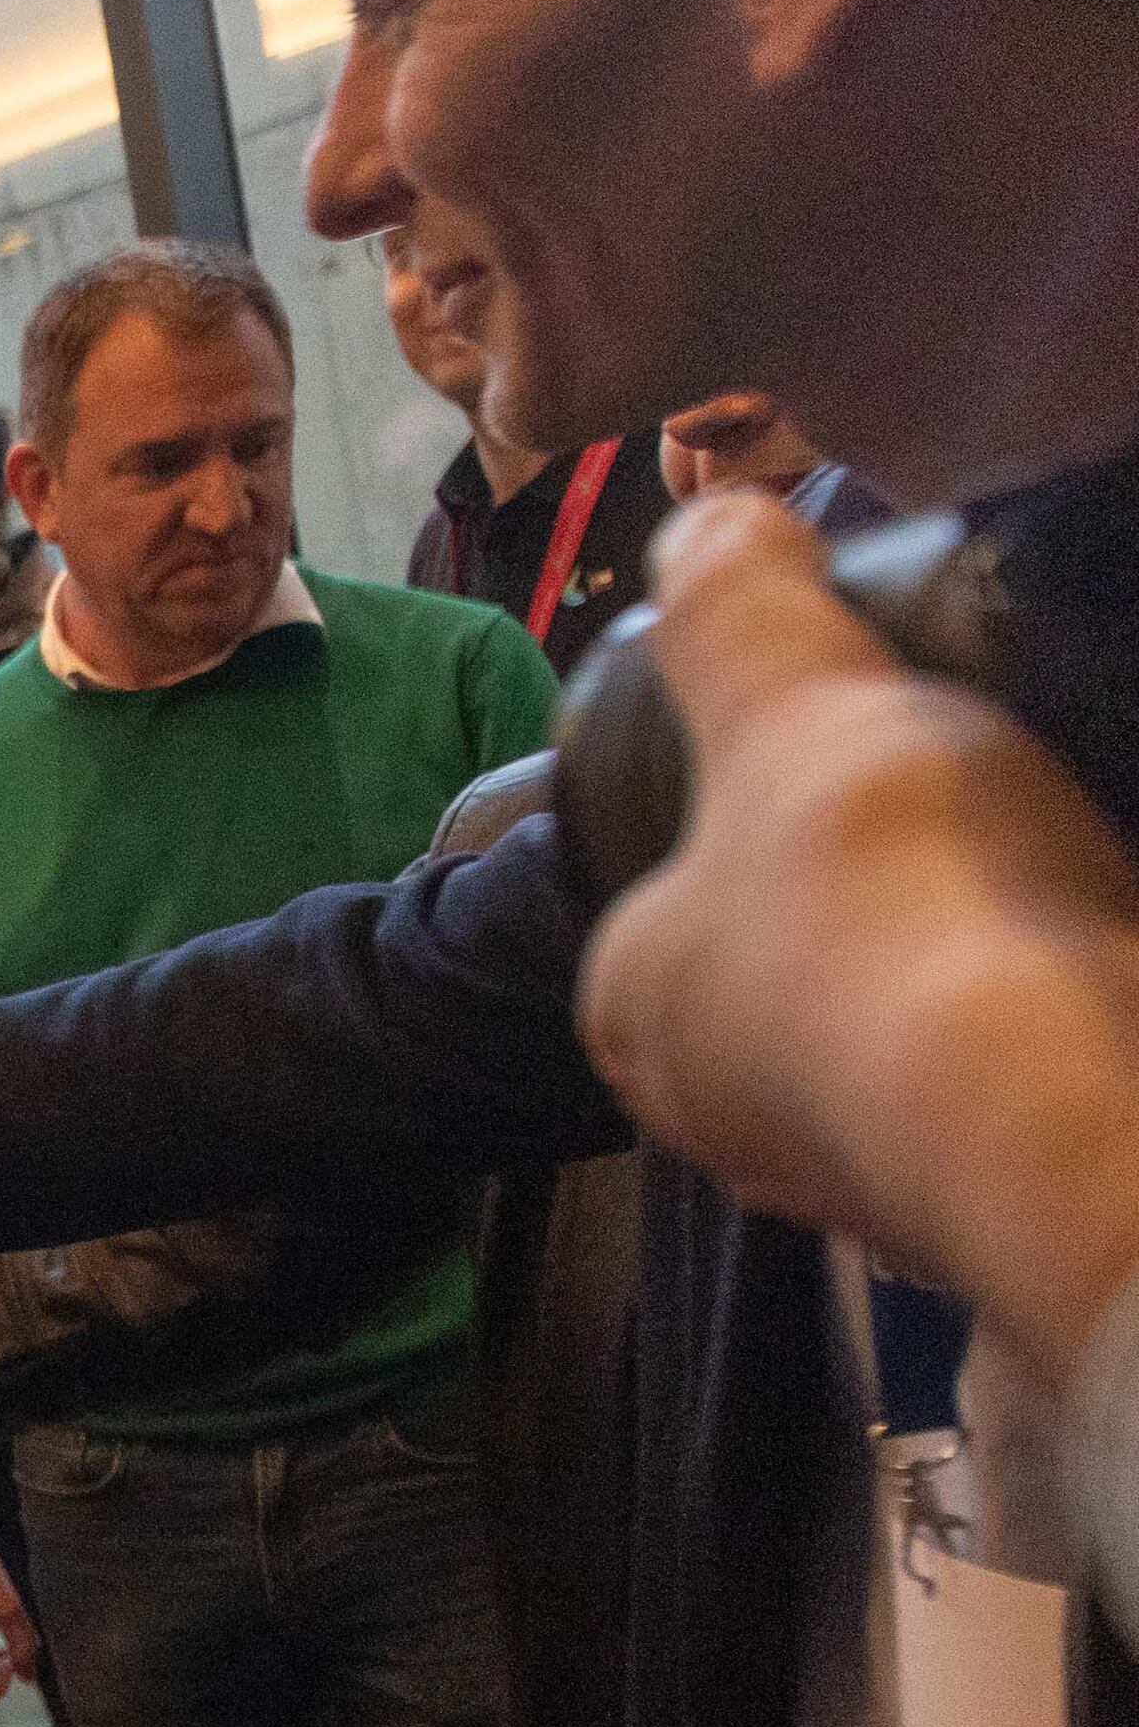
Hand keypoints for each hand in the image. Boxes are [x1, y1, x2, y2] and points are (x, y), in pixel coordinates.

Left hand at [576, 489, 1138, 1377]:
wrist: (1071, 1104)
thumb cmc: (894, 908)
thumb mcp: (794, 705)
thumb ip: (739, 615)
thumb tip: (707, 528)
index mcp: (634, 1011)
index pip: (655, 909)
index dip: (734, 825)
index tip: (831, 769)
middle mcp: (725, 1118)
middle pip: (791, 971)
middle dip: (872, 897)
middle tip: (966, 807)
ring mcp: (863, 1176)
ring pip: (910, 1040)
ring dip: (976, 967)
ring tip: (1054, 870)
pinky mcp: (993, 1197)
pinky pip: (1014, 1090)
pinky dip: (1049, 1024)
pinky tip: (1098, 954)